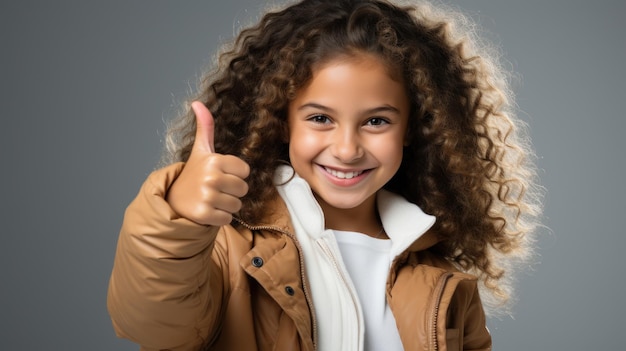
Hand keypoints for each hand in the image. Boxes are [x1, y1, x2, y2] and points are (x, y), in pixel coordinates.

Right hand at [166, 101, 249, 225]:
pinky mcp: (205, 214)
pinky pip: (228, 218)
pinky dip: (220, 218)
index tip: (220, 175)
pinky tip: (208, 211)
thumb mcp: (201, 150)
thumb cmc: (193, 174)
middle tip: (215, 189)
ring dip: (227, 206)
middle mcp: (211, 177)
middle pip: (243, 189)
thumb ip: (205, 127)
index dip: (235, 175)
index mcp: (214, 160)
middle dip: (232, 192)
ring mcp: (208, 196)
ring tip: (212, 200)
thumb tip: (198, 103)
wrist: (173, 200)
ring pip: (237, 205)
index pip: (245, 170)